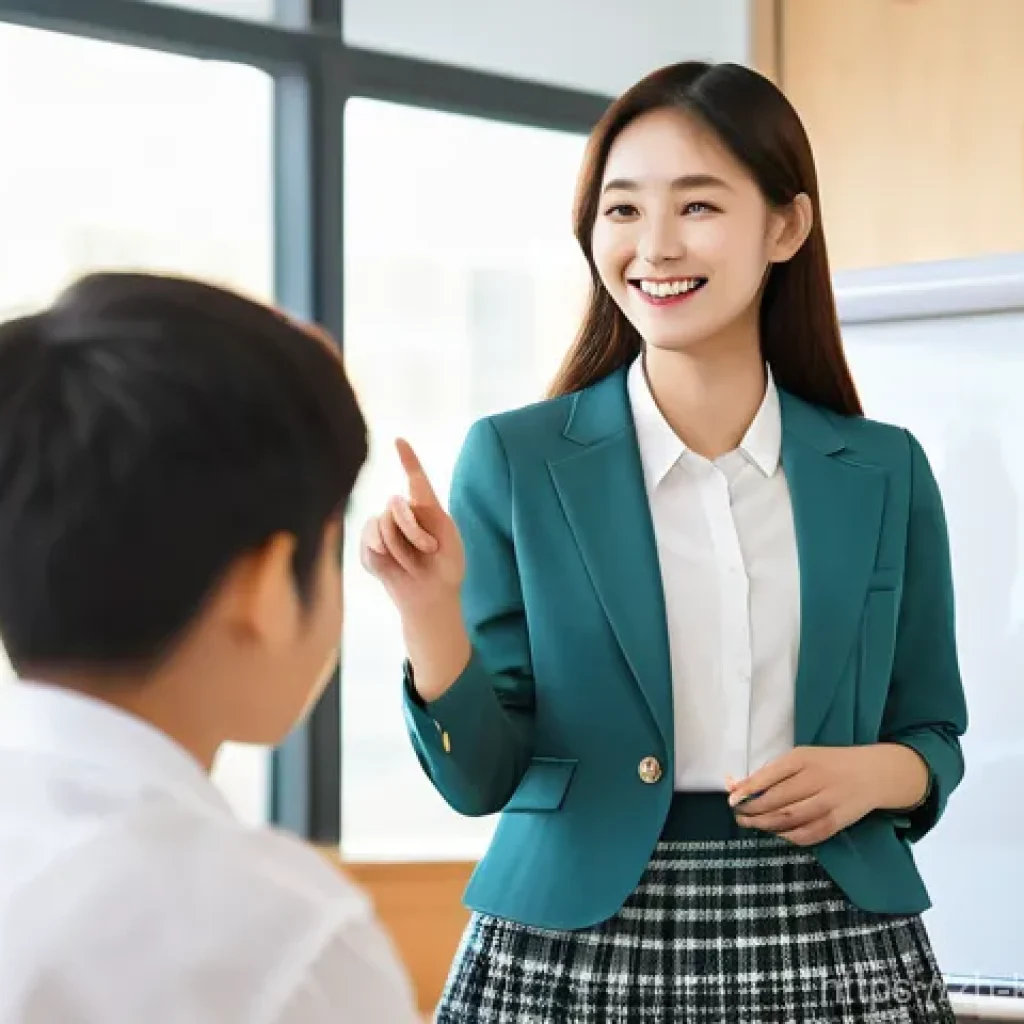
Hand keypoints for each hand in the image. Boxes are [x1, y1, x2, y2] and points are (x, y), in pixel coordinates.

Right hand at [360, 439, 465, 614]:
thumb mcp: (449, 539)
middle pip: (396, 505)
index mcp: (426, 509)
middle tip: (429, 549)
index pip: (416, 478)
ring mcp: (383, 532)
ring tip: (413, 564)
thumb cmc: (446, 568)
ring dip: (402, 548)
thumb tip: (394, 508)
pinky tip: (392, 567)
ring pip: (381, 524)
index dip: (408, 458)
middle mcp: (402, 516)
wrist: (432, 599)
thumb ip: (428, 516)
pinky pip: (370, 543)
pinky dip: (383, 556)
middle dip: (412, 529)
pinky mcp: (369, 550)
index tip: (399, 440)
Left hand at [726, 746, 881, 845]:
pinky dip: (789, 836)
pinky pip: (809, 834)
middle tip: (738, 813)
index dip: (748, 789)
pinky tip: (777, 833)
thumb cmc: (829, 763)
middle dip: (752, 810)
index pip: (770, 775)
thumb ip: (773, 771)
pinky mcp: (838, 821)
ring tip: (750, 823)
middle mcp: (816, 779)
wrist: (873, 773)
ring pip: (790, 819)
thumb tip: (739, 785)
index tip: (731, 798)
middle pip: (777, 800)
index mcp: (803, 759)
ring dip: (765, 824)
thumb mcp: (802, 757)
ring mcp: (828, 802)